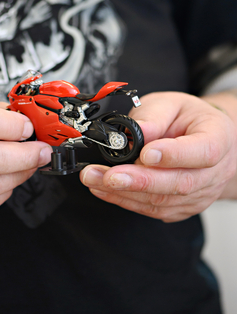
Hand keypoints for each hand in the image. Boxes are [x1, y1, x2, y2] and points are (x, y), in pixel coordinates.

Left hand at [80, 92, 236, 221]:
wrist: (203, 138)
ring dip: (125, 192)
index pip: (203, 151)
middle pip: (180, 183)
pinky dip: (126, 200)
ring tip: (95, 179)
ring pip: (163, 201)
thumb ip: (154, 116)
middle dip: (139, 181)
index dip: (173, 156)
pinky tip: (105, 189)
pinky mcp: (182, 207)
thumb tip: (138, 131)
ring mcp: (200, 194)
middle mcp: (214, 171)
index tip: (146, 154)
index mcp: (218, 137)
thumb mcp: (171, 103)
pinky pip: (154, 209)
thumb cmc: (188, 119)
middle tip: (109, 176)